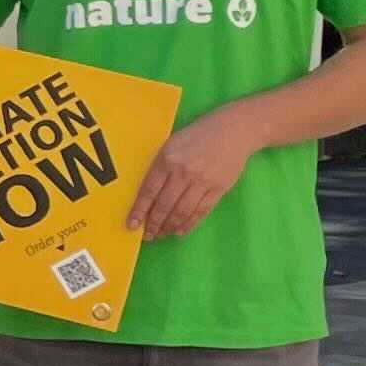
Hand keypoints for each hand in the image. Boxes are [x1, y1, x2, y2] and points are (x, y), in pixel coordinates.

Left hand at [129, 110, 261, 238]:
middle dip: (154, 224)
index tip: (132, 225)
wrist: (233, 130)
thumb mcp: (171, 144)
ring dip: (170, 226)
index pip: (149, 191)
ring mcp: (202, 181)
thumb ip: (160, 167)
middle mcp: (183, 172)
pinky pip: (201, 211)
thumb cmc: (197, 136)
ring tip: (162, 234)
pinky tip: (180, 230)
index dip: (140, 210)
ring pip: (182, 211)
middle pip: (164, 205)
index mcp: (167, 159)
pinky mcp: (218, 188)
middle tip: (148, 235)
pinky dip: (189, 223)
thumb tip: (147, 196)